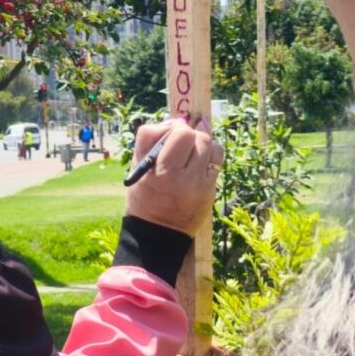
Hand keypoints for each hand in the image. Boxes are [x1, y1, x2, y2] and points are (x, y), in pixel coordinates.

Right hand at [125, 116, 222, 240]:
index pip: (165, 132)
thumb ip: (149, 143)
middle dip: (188, 133)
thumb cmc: (144, 199)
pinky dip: (212, 153)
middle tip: (183, 142)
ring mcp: (194, 184)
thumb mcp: (137, 171)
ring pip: (207, 143)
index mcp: (153, 172)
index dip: (170, 127)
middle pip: (189, 135)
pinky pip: (217, 159)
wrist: (158, 234)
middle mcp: (173, 177)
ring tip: (193, 152)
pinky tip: (203, 160)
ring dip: (201, 142)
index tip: (170, 134)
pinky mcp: (208, 189)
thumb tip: (177, 121)